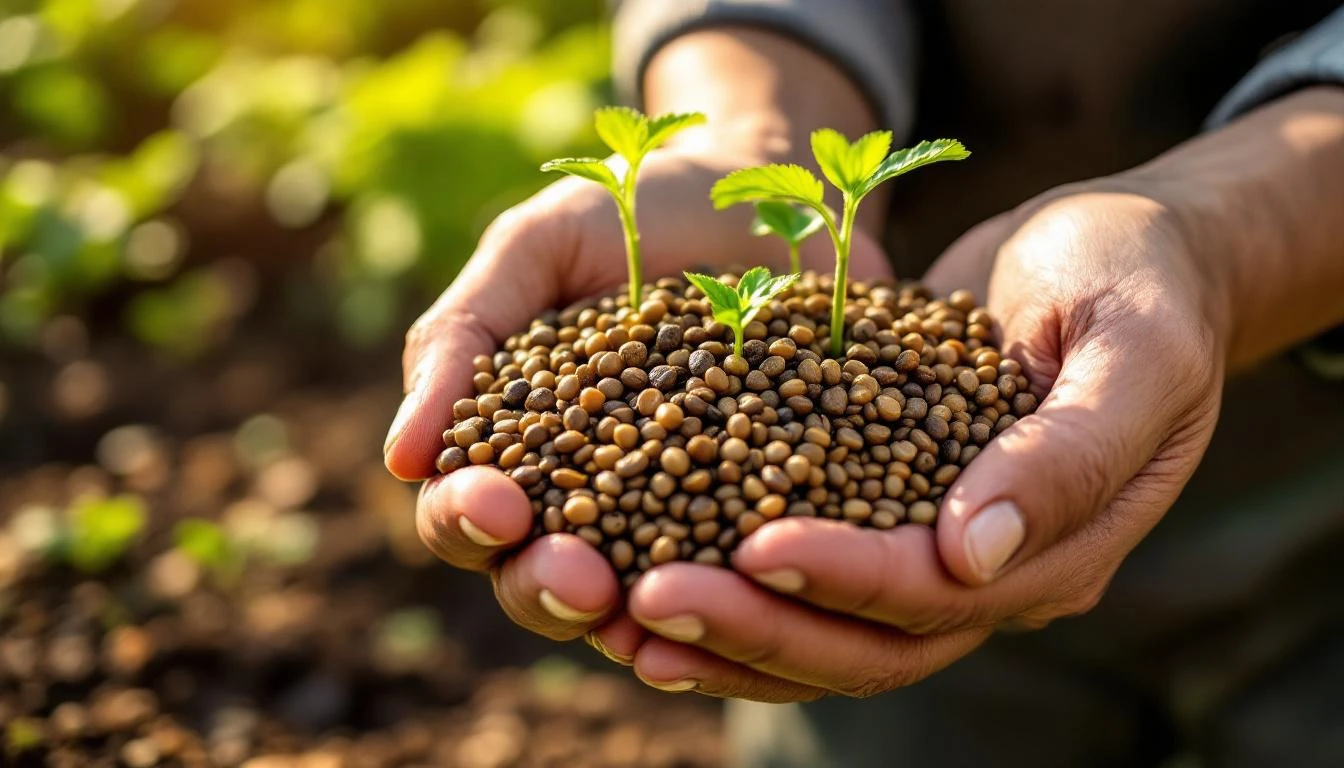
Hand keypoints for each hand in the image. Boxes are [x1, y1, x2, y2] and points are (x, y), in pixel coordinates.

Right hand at [384, 146, 891, 648]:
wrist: (759, 187)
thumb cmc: (629, 210)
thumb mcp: (537, 247)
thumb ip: (462, 336)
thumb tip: (399, 460)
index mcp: (515, 446)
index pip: (466, 510)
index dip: (467, 517)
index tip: (494, 501)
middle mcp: (588, 498)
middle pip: (539, 578)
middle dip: (546, 586)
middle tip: (577, 577)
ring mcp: (677, 513)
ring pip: (634, 598)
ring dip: (633, 614)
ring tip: (646, 604)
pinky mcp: (762, 511)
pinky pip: (741, 572)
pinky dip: (733, 595)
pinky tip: (741, 600)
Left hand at [617, 180, 1227, 700]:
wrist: (1118, 255)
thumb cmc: (1137, 284)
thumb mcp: (1132, 349)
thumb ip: (1070, 451)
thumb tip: (970, 553)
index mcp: (1059, 548)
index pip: (938, 594)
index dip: (847, 577)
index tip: (755, 545)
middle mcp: (989, 573)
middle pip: (866, 640)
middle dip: (757, 624)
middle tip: (648, 600)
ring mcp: (932, 549)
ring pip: (823, 627)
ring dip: (726, 630)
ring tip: (622, 617)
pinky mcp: (882, 507)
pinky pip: (802, 563)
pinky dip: (729, 579)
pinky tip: (642, 566)